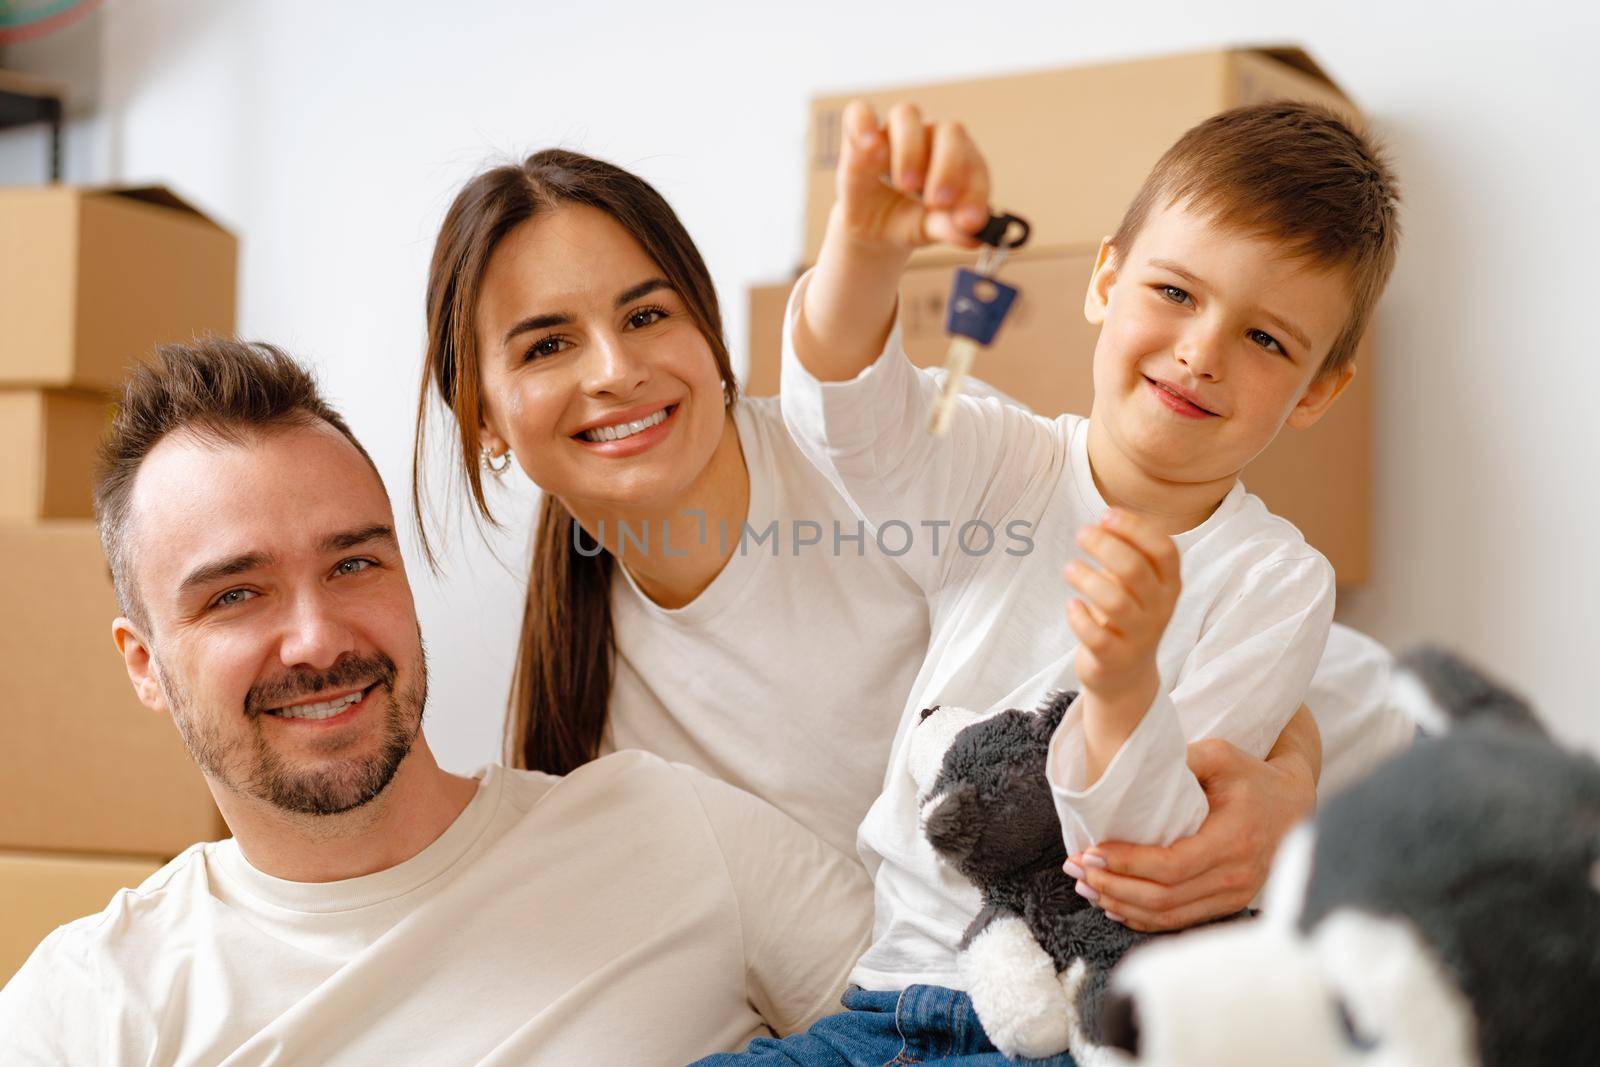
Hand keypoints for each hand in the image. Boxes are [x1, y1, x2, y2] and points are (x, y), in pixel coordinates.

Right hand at [832, 99, 992, 254]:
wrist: (873, 230)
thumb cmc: (910, 221)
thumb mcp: (929, 229)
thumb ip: (950, 228)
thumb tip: (974, 237)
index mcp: (960, 158)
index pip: (974, 162)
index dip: (975, 190)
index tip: (968, 222)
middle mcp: (931, 137)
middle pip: (948, 131)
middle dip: (947, 166)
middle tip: (937, 202)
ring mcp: (896, 132)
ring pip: (907, 115)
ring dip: (910, 149)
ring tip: (905, 185)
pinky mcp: (861, 135)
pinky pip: (859, 113)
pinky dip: (864, 124)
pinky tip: (869, 147)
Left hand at [1062, 721, 1318, 931]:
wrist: (1295, 805)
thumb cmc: (1251, 776)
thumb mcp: (1222, 755)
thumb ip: (1184, 759)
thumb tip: (1134, 769)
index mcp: (1235, 839)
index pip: (1172, 865)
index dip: (1127, 864)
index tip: (1091, 852)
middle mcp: (1238, 875)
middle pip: (1164, 897)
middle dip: (1113, 886)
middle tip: (1075, 869)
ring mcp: (1236, 896)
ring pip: (1169, 915)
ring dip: (1121, 904)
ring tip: (1085, 886)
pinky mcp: (1229, 904)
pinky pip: (1180, 920)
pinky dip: (1142, 917)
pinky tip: (1114, 904)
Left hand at [1063, 509, 1180, 710]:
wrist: (1126, 675)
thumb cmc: (1127, 615)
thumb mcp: (1134, 583)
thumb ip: (1126, 552)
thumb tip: (1104, 519)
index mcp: (1169, 584)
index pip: (1164, 550)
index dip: (1135, 529)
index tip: (1105, 515)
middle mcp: (1159, 609)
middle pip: (1135, 570)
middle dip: (1104, 546)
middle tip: (1080, 534)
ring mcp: (1140, 636)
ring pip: (1115, 602)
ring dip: (1087, 579)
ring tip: (1069, 568)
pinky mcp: (1115, 658)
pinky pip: (1096, 636)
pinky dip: (1079, 616)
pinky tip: (1072, 605)